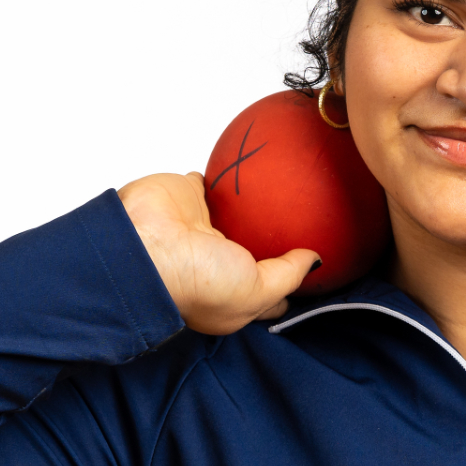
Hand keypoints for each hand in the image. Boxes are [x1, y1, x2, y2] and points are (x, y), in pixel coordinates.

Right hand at [117, 172, 317, 334]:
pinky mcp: (191, 196)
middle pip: (254, 253)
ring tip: (291, 193)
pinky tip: (255, 170)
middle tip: (311, 226)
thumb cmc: (197, 280)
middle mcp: (217, 263)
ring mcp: (203, 228)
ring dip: (256, 208)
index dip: (290, 285)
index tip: (319, 271)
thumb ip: (287, 275)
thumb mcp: (256, 291)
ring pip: (238, 216)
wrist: (147, 244)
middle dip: (276, 245)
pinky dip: (228, 176)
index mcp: (231, 294)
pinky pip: (215, 183)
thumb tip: (313, 260)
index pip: (267, 293)